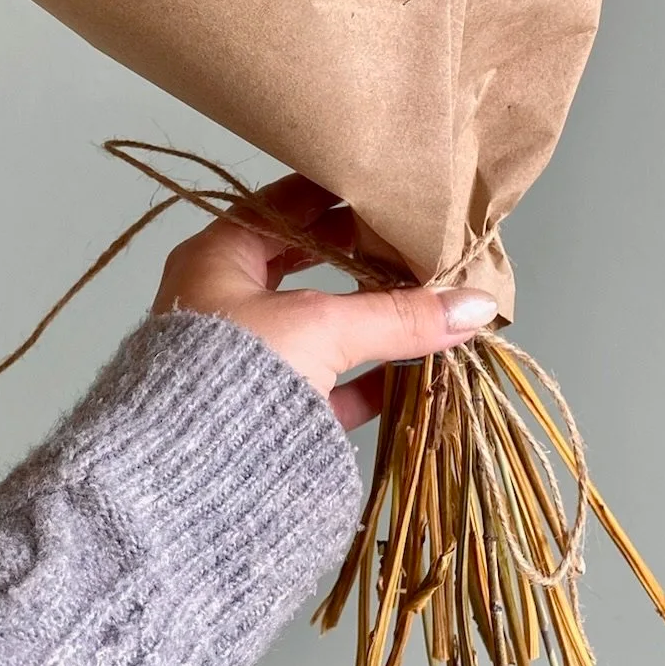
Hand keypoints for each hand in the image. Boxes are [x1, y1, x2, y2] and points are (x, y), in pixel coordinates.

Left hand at [151, 174, 496, 429]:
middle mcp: (224, 302)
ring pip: (319, 326)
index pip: (284, 206)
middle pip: (303, 266)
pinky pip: (325, 384)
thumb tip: (479, 303)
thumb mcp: (322, 325)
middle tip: (415, 240)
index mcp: (216, 258)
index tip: (388, 185)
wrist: (185, 480)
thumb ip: (399, 315)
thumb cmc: (235, 373)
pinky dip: (368, 375)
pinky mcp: (264, 414)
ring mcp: (243, 360)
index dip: (336, 194)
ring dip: (370, 316)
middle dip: (360, 256)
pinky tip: (416, 370)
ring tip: (427, 297)